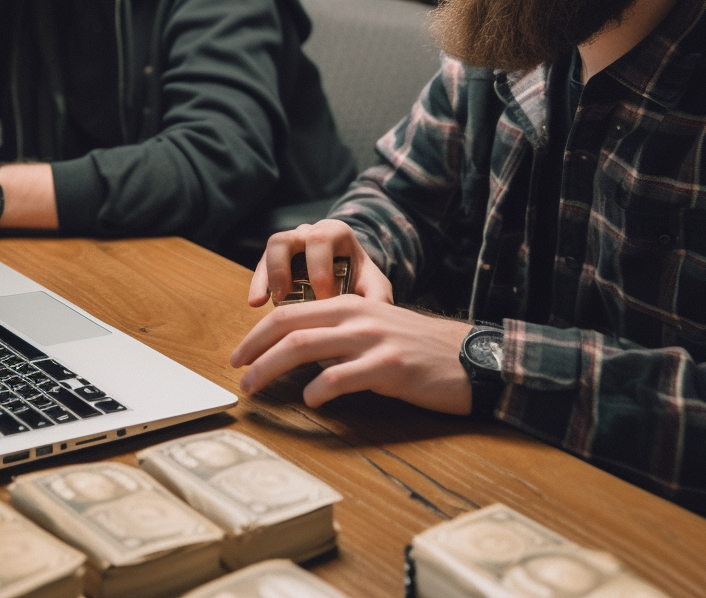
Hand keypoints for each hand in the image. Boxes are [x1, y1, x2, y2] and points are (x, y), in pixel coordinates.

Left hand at [230, 296, 473, 413]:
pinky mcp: (389, 367)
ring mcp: (371, 339)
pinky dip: (317, 390)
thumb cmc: (415, 348)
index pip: (289, 312)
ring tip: (256, 388)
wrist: (466, 356)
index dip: (257, 334)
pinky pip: (340, 377)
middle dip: (255, 350)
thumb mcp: (373, 328)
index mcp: (348, 303)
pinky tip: (311, 401)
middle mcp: (355, 315)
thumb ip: (337, 335)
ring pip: (305, 348)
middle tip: (238, 374)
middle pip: (289, 327)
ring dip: (271, 369)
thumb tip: (296, 356)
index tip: (240, 355)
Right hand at [248, 219, 393, 306]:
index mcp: (335, 233)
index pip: (321, 239)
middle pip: (289, 238)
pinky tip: (256, 304)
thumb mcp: (373, 286)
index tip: (326, 300)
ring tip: (270, 302)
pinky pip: (262, 265)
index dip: (319, 269)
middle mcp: (309, 232)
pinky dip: (258, 284)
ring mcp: (291, 243)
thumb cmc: (361, 280)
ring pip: (273, 247)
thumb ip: (377, 297)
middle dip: (286, 269)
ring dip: (269, 274)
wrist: (351, 278)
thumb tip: (378, 316)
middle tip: (289, 298)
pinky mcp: (276, 260)